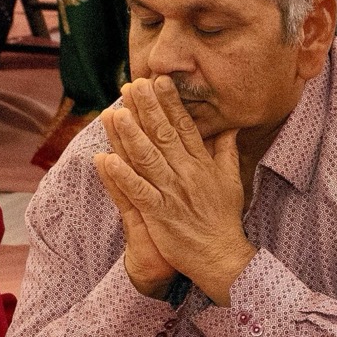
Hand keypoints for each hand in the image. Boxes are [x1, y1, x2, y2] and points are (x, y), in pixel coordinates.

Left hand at [96, 76, 252, 302]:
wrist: (221, 255)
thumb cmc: (224, 218)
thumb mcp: (231, 180)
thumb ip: (226, 151)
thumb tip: (230, 127)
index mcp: (202, 164)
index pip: (185, 126)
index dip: (170, 103)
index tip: (158, 81)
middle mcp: (187, 173)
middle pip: (163, 135)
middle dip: (146, 109)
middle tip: (132, 86)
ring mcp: (172, 193)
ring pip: (147, 158)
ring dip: (129, 135)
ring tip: (114, 113)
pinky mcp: (159, 213)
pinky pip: (137, 191)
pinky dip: (121, 176)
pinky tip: (105, 160)